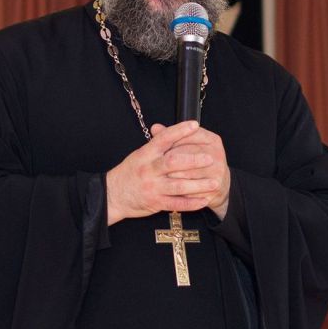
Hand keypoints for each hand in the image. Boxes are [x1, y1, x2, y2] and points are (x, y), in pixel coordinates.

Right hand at [105, 121, 228, 224]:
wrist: (112, 195)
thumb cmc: (128, 173)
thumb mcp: (138, 155)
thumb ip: (154, 144)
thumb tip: (163, 128)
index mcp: (145, 155)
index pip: (163, 139)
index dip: (179, 131)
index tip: (195, 125)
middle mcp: (149, 170)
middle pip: (173, 162)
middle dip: (194, 160)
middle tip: (211, 158)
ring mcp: (152, 187)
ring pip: (178, 185)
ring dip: (199, 185)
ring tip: (215, 182)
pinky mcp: (155, 203)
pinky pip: (176, 204)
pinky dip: (191, 203)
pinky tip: (204, 200)